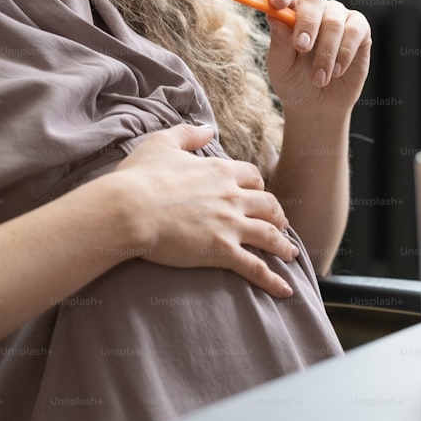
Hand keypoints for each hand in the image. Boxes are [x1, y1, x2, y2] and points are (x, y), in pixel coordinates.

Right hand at [113, 124, 298, 297]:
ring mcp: (230, 225)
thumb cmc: (140, 177)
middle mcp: (232, 196)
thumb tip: (207, 129)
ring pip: (269, 235)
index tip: (257, 194)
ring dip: (283, 245)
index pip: (252, 177)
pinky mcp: (222, 251)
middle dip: (277, 215)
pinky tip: (285, 291)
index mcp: (220, 171)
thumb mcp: (162, 143)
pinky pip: (255, 267)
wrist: (130, 209)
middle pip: (268, 205)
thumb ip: (188, 134)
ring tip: (290, 253)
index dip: (257, 186)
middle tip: (280, 224)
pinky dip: (273, 280)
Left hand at [264, 0, 371, 117]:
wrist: (317, 105)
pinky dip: (344, 53)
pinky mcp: (360, 30)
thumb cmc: (294, 81)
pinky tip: (336, 71)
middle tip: (301, 47)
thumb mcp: (280, 66)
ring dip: (325, 52)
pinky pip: (355, 31)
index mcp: (289, 11)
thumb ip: (278, 41)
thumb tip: (274, 15)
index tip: (278, 4)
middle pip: (313, 1)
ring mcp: (338, 17)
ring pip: (334, 21)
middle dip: (307, 24)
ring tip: (319, 79)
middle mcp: (315, 9)